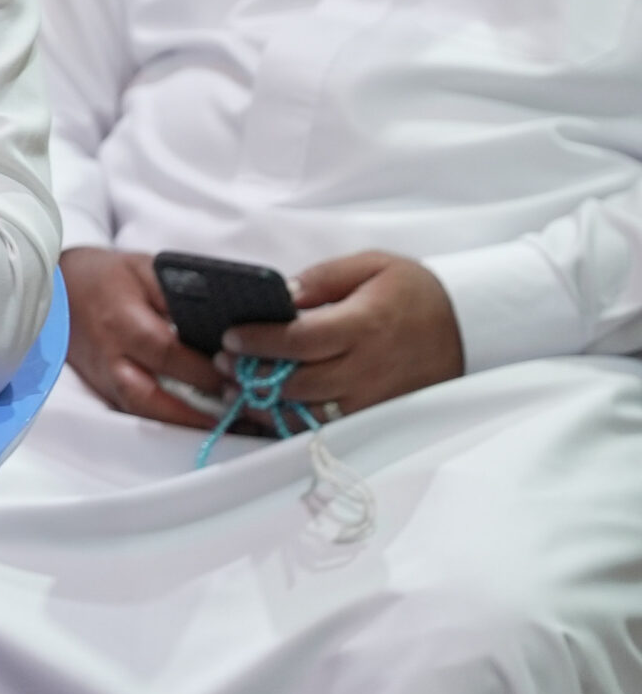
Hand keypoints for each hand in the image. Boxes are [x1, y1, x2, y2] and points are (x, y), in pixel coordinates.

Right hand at [61, 246, 230, 427]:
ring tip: (226, 426)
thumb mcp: (145, 268)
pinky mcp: (101, 387)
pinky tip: (197, 422)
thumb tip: (221, 322)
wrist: (55, 286)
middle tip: (238, 413)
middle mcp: (109, 356)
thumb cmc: (105, 275)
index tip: (240, 375)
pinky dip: (167, 420)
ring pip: (141, 412)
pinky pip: (134, 411)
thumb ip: (179, 293)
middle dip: (196, 411)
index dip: (203, 369)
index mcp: (121, 321)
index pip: (167, 352)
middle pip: (151, 397)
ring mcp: (101, 377)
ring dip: (184, 424)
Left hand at [219, 251, 463, 415]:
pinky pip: (331, 426)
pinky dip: (297, 423)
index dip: (259, 342)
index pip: (299, 340)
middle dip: (252, 375)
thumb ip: (323, 278)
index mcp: (363, 326)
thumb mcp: (372, 266)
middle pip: (298, 383)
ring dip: (268, 406)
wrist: (472, 326)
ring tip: (235, 391)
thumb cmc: (416, 291)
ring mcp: (375, 398)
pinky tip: (270, 411)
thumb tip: (282, 295)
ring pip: (311, 413)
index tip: (230, 338)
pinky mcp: (380, 414)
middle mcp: (368, 368)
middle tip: (221, 365)